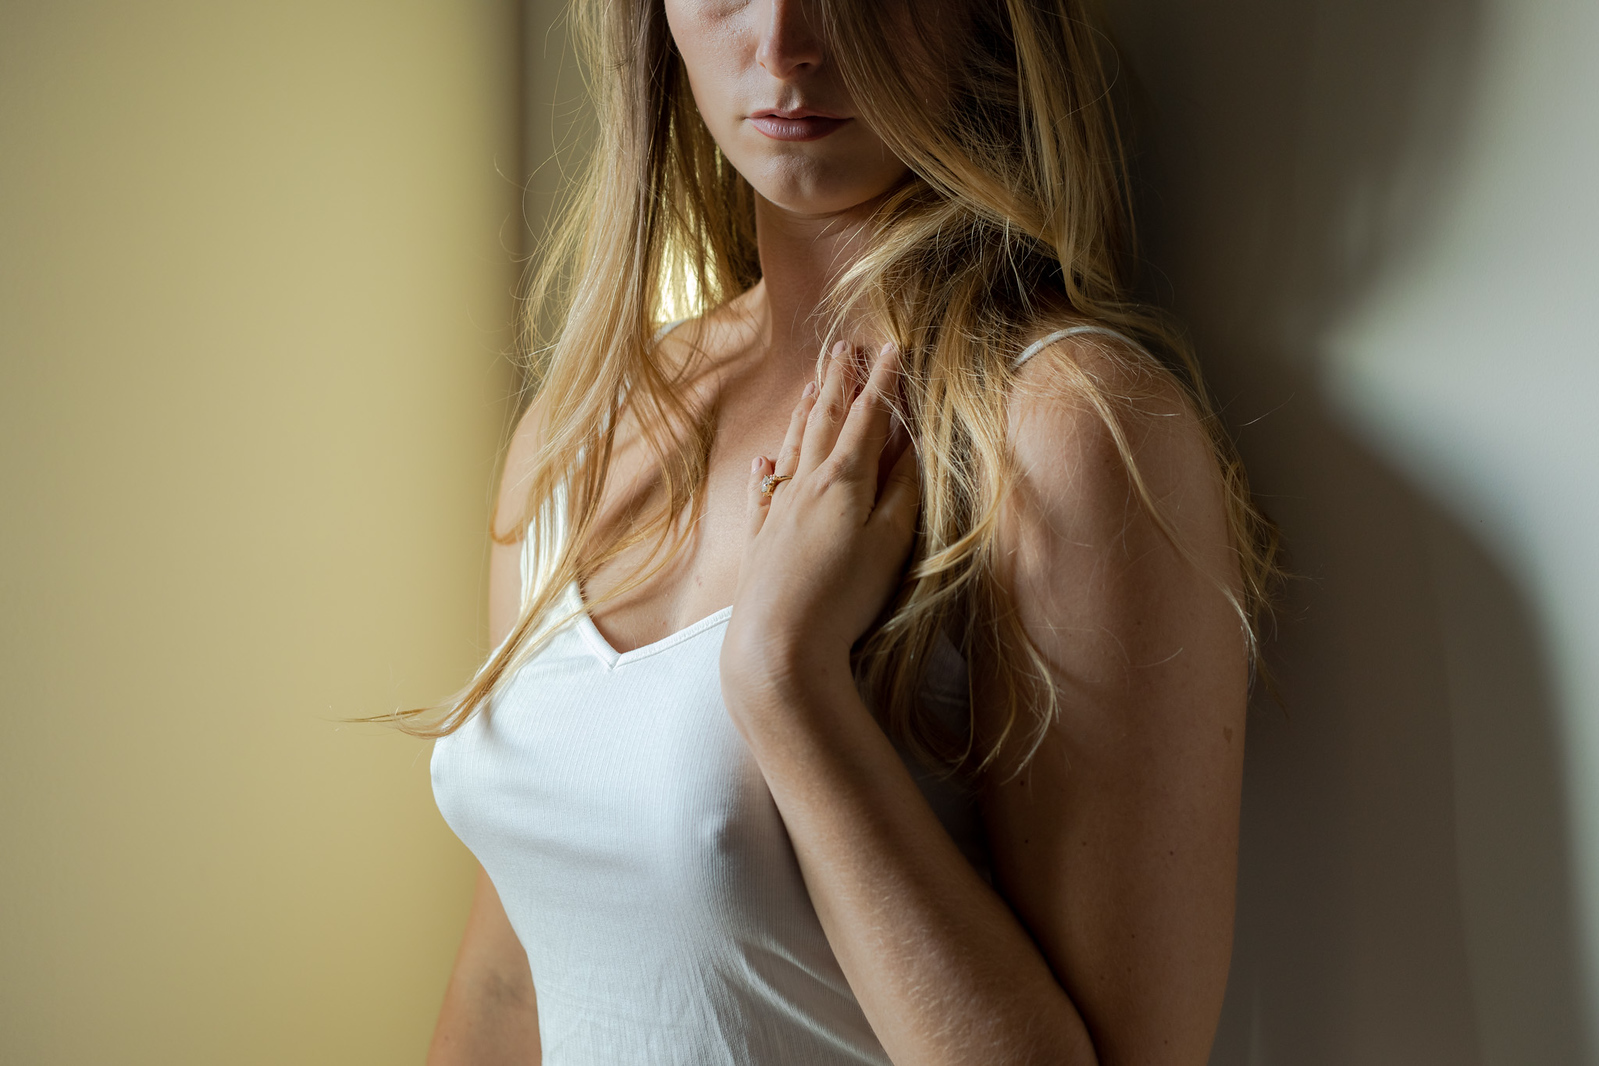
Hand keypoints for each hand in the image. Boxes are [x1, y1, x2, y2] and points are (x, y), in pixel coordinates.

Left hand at [721, 341, 920, 701]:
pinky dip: (768, 469)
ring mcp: (778, 510)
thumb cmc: (843, 597)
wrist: (777, 644)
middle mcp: (805, 484)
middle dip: (837, 382)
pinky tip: (766, 459)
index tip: (891, 347)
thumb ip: (901, 490)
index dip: (882, 382)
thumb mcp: (889, 542)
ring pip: (793, 447)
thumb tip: (907, 445)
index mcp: (844, 479)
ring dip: (805, 412)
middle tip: (844, 346)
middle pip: (823, 420)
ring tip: (811, 384)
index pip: (867, 418)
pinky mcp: (760, 540)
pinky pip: (763, 491)